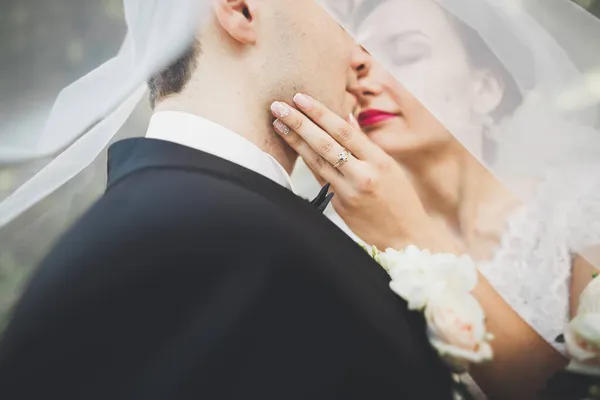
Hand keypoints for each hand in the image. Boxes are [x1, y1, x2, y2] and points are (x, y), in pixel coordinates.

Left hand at [270, 94, 458, 251]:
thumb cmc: (400, 200)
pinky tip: (294, 148)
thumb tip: (344, 119)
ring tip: (278, 124)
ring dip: (295, 141)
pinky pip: (320, 180)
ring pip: (316, 162)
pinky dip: (307, 162)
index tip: (301, 98)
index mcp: (379, 161)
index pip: (344, 131)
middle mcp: (363, 175)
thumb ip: (365, 145)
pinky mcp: (339, 207)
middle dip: (299, 123)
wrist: (406, 237)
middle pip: (325, 144)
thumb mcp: (389, 167)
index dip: (320, 113)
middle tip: (279, 106)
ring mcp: (349, 193)